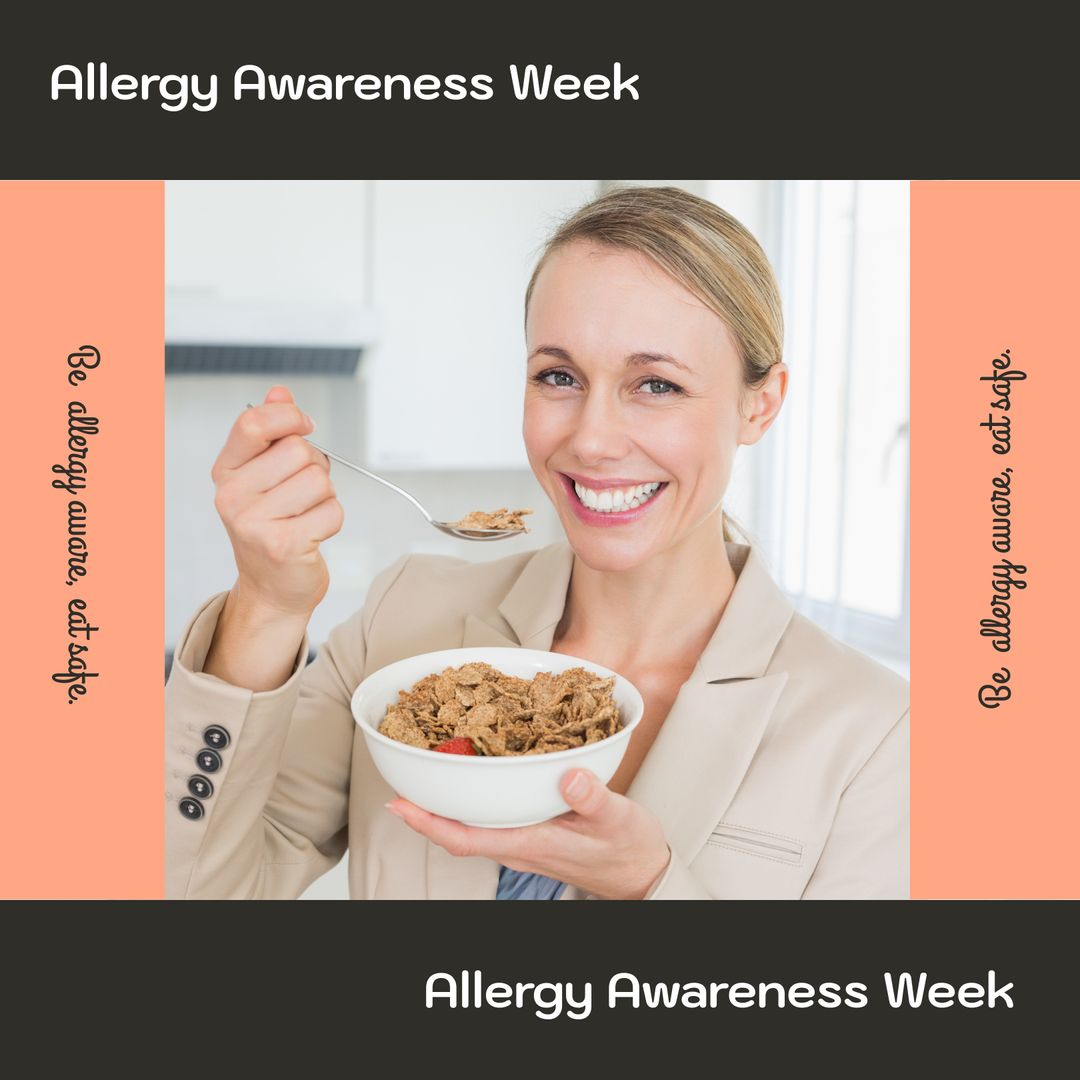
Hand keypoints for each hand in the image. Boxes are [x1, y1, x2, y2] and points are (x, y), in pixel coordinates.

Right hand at [211, 385, 343, 618]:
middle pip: (299, 450)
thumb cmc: (273, 526)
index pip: (254, 423)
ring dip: (325, 496)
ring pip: (320, 480)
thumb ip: (273, 432)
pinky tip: (312, 534)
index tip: (304, 427)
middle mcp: (232, 496)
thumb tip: (279, 392)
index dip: (290, 416)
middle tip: (303, 492)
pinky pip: (332, 511)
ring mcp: (254, 523)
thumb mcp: (264, 476)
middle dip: (314, 466)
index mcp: (226, 471)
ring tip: (306, 514)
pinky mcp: (283, 545)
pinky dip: (332, 520)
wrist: (273, 587)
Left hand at [386, 768, 671, 899]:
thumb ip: (592, 798)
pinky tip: (475, 773)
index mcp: (530, 842)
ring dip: (446, 800)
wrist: (644, 872)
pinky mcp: (533, 832)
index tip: (399, 803)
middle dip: (426, 805)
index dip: (428, 822)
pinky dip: (473, 797)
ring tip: (429, 765)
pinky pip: (491, 818)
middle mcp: (518, 845)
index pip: (464, 839)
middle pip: (457, 830)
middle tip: (403, 769)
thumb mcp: (617, 819)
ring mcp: (523, 840)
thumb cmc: (629, 849)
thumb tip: (569, 777)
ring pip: (472, 824)